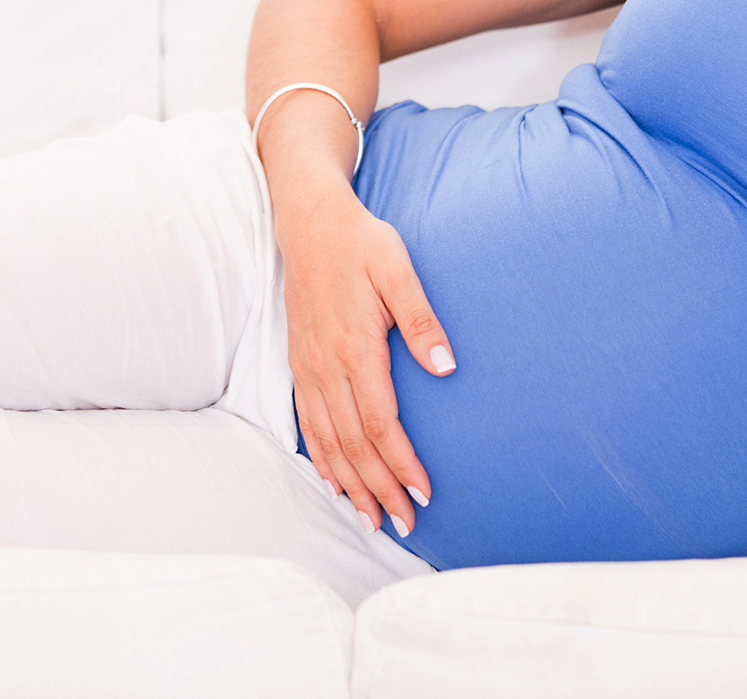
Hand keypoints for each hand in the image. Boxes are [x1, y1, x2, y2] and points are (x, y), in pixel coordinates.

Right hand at [280, 192, 454, 538]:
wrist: (309, 223)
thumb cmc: (360, 243)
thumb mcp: (398, 269)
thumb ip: (421, 320)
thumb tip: (447, 368)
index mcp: (355, 347)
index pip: (380, 423)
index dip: (401, 463)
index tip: (423, 493)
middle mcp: (326, 366)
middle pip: (354, 444)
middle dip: (379, 488)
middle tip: (404, 523)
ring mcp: (308, 368)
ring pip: (329, 441)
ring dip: (351, 484)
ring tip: (372, 518)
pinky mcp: (299, 364)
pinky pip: (308, 423)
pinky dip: (321, 458)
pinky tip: (334, 482)